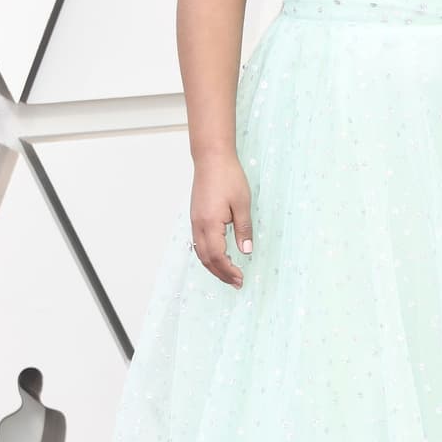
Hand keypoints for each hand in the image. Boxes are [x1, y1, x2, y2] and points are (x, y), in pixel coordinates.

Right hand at [190, 152, 253, 288]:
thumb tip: (246, 251)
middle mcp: (199, 225)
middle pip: (206, 259)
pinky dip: (208, 255)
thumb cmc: (228, 177)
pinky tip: (218, 256)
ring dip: (213, 266)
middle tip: (236, 283)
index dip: (229, 271)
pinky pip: (198, 242)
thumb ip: (243, 229)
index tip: (241, 278)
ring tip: (228, 274)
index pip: (218, 256)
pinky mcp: (196, 216)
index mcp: (210, 224)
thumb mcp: (242, 204)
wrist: (211, 158)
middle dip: (221, 274)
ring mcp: (195, 221)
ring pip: (200, 252)